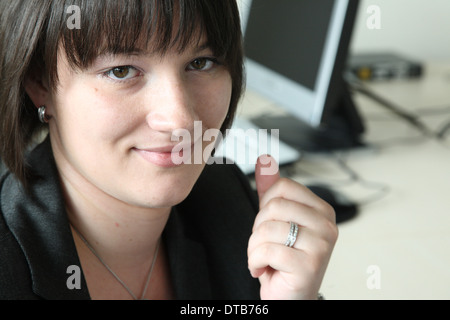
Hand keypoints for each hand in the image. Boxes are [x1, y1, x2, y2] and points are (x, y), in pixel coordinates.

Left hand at [247, 155, 337, 299]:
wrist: (290, 297)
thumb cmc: (284, 260)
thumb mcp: (277, 221)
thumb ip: (271, 191)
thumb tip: (265, 160)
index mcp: (321, 210)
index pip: (282, 187)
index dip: (265, 205)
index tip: (270, 225)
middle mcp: (327, 225)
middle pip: (273, 206)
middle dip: (257, 229)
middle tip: (266, 246)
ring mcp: (321, 245)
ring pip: (267, 228)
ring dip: (254, 248)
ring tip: (264, 259)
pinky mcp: (309, 265)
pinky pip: (267, 250)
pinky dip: (255, 262)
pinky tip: (263, 270)